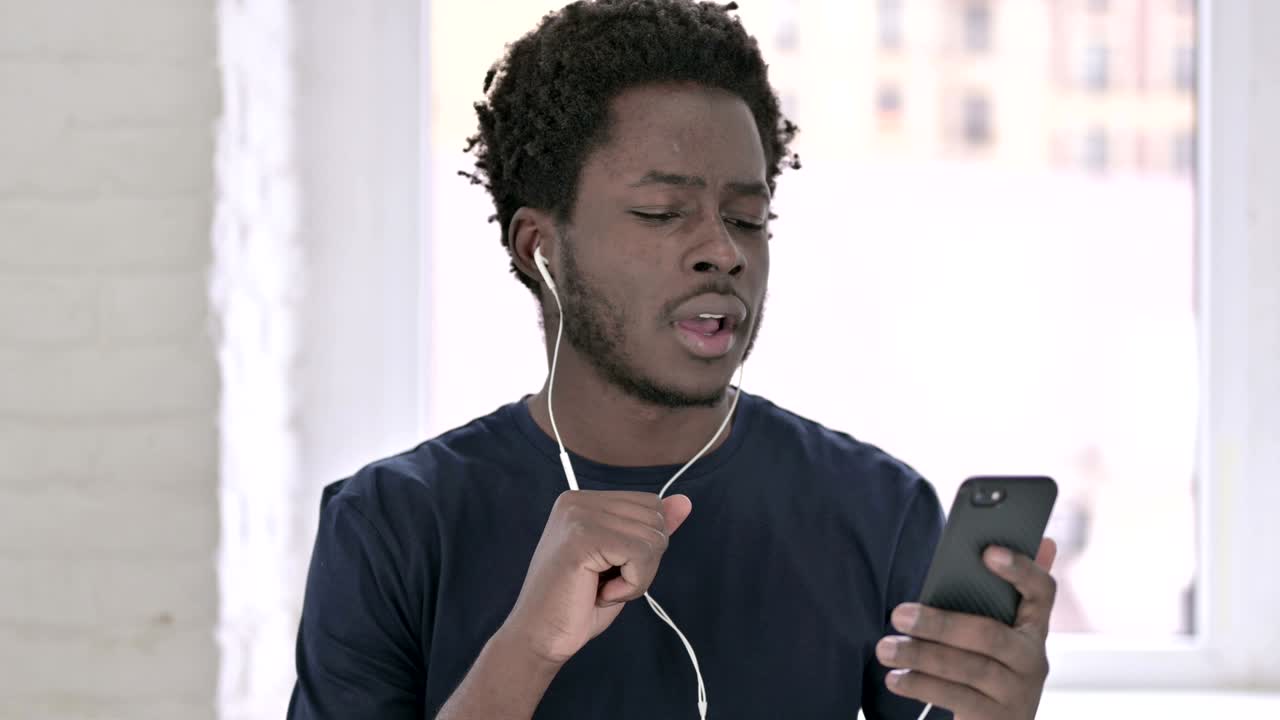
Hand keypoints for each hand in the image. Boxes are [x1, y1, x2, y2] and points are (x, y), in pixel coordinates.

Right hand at [501, 490, 692, 665]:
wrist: (539, 639)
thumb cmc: (577, 605)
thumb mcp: (623, 563)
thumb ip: (650, 531)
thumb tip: (684, 503)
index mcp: (583, 501)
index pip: (651, 506)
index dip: (644, 547)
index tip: (608, 569)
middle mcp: (578, 501)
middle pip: (656, 520)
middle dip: (644, 562)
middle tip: (604, 583)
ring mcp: (578, 516)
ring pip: (653, 539)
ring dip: (637, 577)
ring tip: (600, 588)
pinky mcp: (583, 538)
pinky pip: (641, 555)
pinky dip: (631, 585)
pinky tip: (601, 594)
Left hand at [876, 538, 1058, 718]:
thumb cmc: (984, 666)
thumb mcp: (991, 633)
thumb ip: (994, 595)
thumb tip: (1036, 542)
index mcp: (1032, 627)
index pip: (1042, 591)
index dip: (1021, 569)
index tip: (988, 550)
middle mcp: (1034, 659)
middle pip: (990, 634)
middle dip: (940, 622)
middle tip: (898, 614)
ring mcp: (1018, 692)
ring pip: (969, 667)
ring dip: (921, 654)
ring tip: (886, 647)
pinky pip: (956, 697)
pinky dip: (921, 686)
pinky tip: (895, 678)